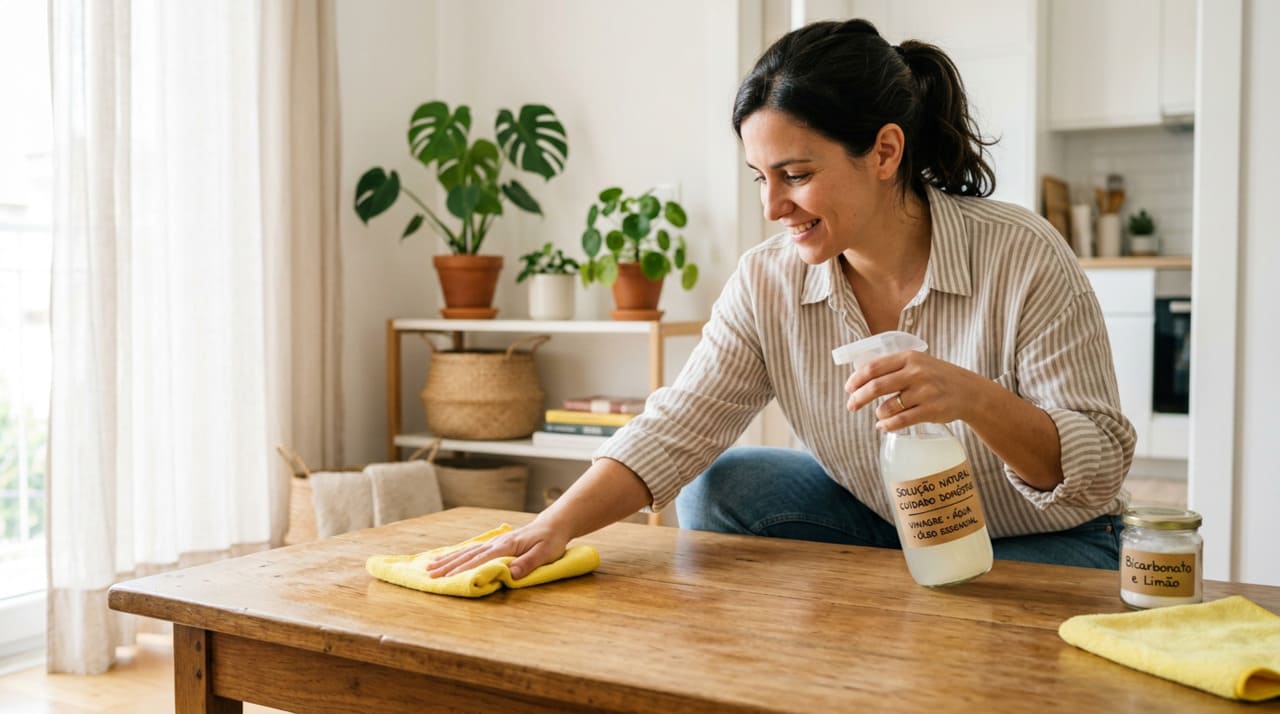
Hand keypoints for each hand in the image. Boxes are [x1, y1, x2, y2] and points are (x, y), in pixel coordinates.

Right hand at [426, 518, 569, 580]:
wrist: (553, 525)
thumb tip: (510, 573)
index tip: (448, 578)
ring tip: (430, 568)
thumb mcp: (545, 553)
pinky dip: (456, 555)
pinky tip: (445, 558)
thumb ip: (528, 563)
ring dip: (448, 561)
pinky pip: (471, 550)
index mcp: (506, 546)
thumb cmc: (550, 540)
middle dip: (448, 566)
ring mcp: (493, 543)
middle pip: (468, 556)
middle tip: (429, 576)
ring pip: (466, 552)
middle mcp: (496, 543)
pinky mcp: (494, 544)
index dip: (464, 569)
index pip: (481, 559)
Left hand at [844, 349, 986, 430]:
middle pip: (876, 386)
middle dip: (858, 398)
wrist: (969, 392)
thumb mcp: (918, 363)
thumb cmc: (937, 377)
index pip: (874, 367)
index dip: (856, 379)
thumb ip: (893, 367)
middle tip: (851, 406)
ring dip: (878, 413)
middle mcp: (916, 372)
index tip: (848, 388)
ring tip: (880, 415)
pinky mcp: (931, 410)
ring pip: (887, 406)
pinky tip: (883, 427)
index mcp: (909, 357)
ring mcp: (925, 392)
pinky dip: (887, 426)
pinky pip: (901, 421)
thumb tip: (859, 377)